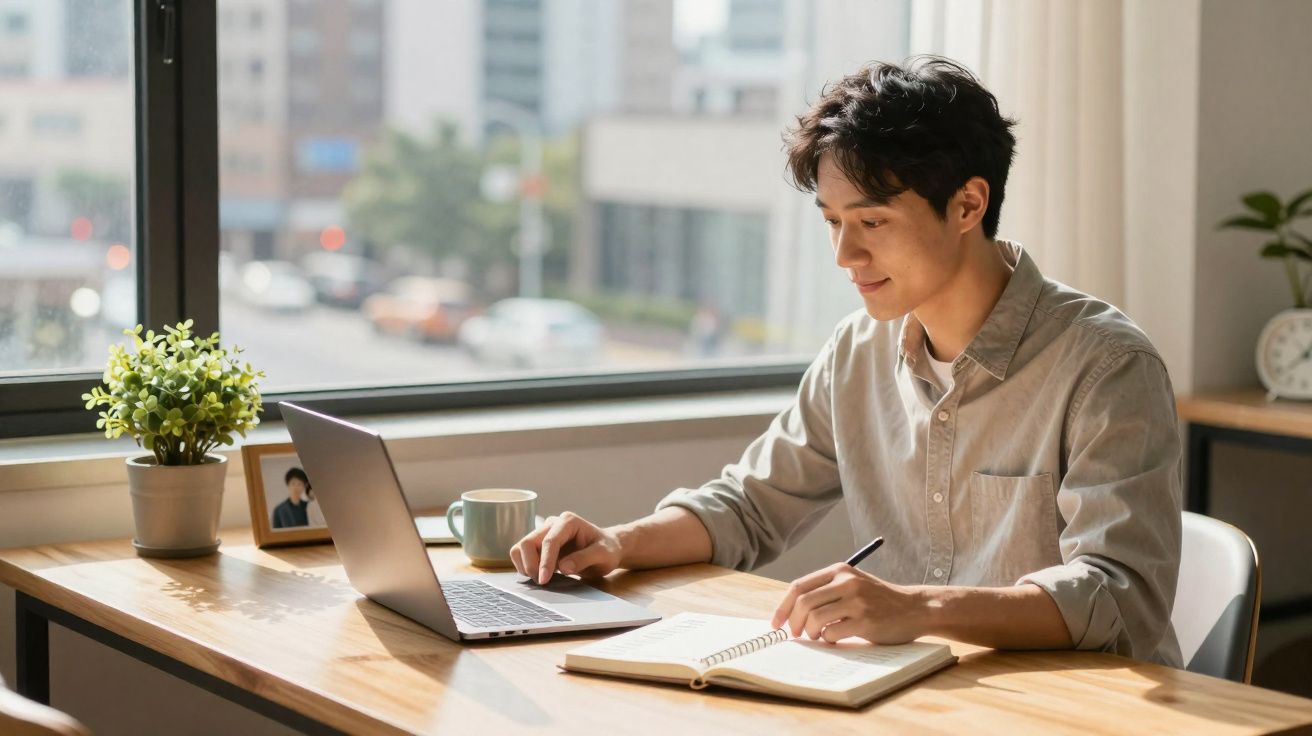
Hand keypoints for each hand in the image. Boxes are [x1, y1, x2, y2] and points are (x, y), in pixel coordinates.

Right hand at [509, 511, 623, 584]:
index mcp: (568, 522)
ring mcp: (543, 533)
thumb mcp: (603, 555)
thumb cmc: (607, 550)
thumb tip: (563, 567)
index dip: (545, 561)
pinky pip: (521, 554)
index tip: (544, 580)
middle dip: (531, 564)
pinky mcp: (538, 544)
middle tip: (542, 582)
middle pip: (528, 542)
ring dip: (525, 566)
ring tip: (541, 579)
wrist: (607, 549)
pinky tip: (539, 575)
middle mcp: (552, 524)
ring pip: (520, 548)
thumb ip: (585, 558)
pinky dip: (525, 566)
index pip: (550, 541)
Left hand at [770, 563, 926, 643]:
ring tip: (818, 636)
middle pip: (803, 602)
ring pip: (814, 618)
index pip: (799, 586)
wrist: (915, 608)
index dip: (783, 607)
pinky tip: (836, 639)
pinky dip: (828, 640)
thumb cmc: (879, 600)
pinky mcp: (865, 620)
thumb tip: (791, 613)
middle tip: (796, 634)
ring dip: (811, 633)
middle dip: (793, 622)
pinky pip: (832, 633)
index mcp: (839, 570)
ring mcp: (856, 601)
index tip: (776, 623)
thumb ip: (827, 591)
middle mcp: (846, 582)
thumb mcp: (853, 584)